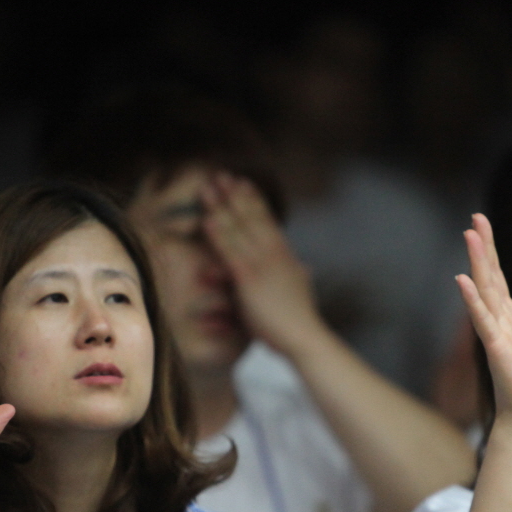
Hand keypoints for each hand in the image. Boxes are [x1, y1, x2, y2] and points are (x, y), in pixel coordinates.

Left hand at [201, 173, 321, 354]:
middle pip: (251, 217)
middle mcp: (274, 253)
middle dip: (234, 195)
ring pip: (238, 229)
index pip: (267, 220)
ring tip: (207, 188)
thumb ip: (299, 274)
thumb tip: (305, 267)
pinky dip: (218, 234)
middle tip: (220, 174)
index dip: (254, 199)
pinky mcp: (249, 279)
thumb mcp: (301, 289)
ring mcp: (261, 264)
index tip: (243, 182)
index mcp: (285, 254)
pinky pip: (230, 252)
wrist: (304, 336)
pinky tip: (207, 220)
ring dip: (220, 206)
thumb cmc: (300, 319)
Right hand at [456, 214, 511, 432]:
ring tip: (470, 237)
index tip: (481, 225)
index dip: (492, 251)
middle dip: (482, 248)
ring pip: (484, 292)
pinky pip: (483, 321)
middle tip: (474, 220)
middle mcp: (499, 321)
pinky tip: (463, 280)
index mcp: (511, 317)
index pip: (498, 277)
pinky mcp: (496, 350)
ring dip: (476, 264)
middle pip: (488, 277)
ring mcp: (495, 334)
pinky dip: (473, 301)